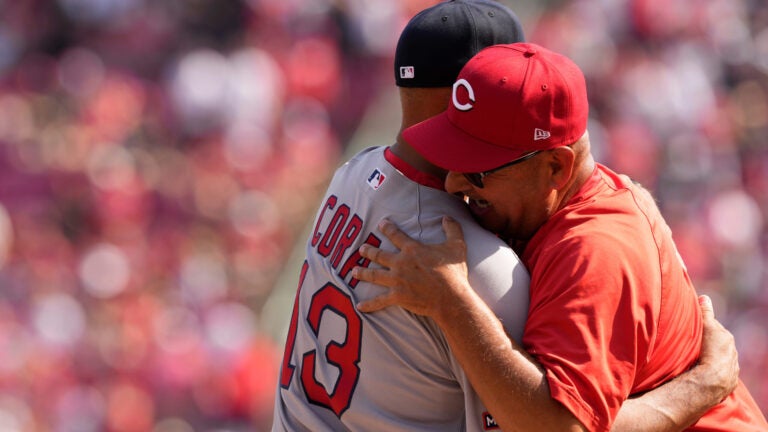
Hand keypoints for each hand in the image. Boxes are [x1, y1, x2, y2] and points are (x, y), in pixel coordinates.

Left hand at [352, 216, 471, 320]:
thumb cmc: (454, 273)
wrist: (450, 298)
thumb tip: (447, 216)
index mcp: (412, 250)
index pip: (396, 235)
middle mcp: (400, 263)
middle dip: (368, 251)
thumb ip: (452, 228)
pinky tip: (358, 306)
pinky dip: (369, 304)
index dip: (387, 228)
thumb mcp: (457, 246)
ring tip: (353, 271)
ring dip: (362, 272)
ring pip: (374, 275)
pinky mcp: (397, 296)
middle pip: (379, 255)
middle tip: (361, 249)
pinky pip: (379, 301)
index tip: (380, 224)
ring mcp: (396, 280)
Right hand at [696, 294, 738, 400]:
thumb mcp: (705, 327)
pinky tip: (705, 372)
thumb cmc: (709, 351)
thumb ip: (705, 313)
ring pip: (720, 358)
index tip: (694, 329)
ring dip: (712, 358)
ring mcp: (732, 366)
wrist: (713, 379)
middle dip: (709, 343)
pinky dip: (715, 371)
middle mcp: (732, 351)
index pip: (714, 328)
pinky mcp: (730, 380)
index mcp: (726, 338)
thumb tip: (704, 297)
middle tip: (695, 344)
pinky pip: (721, 372)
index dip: (704, 327)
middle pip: (718, 343)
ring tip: (699, 360)